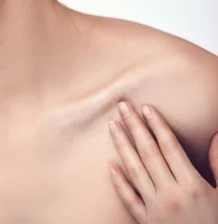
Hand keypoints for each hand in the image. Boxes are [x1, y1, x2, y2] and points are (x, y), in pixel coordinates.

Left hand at [108, 101, 217, 223]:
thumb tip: (217, 135)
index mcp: (193, 186)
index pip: (170, 147)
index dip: (158, 125)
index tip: (146, 107)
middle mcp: (172, 195)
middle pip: (149, 153)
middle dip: (135, 127)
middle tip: (122, 105)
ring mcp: (156, 209)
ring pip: (134, 171)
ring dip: (122, 146)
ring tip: (112, 126)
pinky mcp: (145, 222)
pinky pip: (128, 198)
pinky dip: (118, 181)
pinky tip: (110, 164)